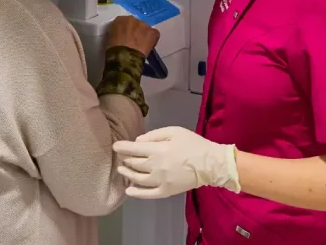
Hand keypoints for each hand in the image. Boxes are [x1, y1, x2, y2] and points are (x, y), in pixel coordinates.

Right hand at [105, 15, 159, 56]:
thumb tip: (120, 38)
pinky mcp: (152, 32)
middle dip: (135, 32)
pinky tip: (148, 47)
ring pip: (144, 29)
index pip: (124, 23)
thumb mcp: (110, 39)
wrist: (124, 57)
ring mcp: (143, 25)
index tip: (125, 38)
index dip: (125, 31)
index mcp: (119, 20)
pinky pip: (154, 34)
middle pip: (135, 24)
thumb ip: (116, 34)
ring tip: (140, 46)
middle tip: (133, 42)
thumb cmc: (113, 50)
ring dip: (143, 35)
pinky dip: (152, 39)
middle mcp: (132, 19)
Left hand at [113, 126, 240, 199]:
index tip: (114, 146)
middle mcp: (155, 167)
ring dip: (127, 174)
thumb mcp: (174, 132)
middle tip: (121, 156)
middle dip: (125, 159)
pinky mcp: (166, 191)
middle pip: (134, 163)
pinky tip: (129, 190)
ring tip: (121, 170)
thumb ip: (154, 136)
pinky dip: (137, 193)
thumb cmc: (193, 144)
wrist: (210, 163)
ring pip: (138, 179)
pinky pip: (148, 194)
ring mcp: (160, 181)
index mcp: (157, 151)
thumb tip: (138, 142)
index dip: (122, 147)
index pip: (133, 149)